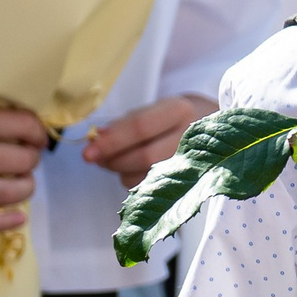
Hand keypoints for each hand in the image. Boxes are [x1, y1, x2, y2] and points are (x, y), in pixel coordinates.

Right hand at [0, 107, 44, 231]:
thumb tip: (18, 130)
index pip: (24, 126)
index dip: (38, 132)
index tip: (37, 138)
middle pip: (23, 160)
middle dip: (31, 160)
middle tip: (25, 161)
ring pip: (12, 192)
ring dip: (25, 188)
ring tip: (20, 184)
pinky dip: (6, 222)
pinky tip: (16, 217)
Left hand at [84, 94, 215, 180]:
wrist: (208, 124)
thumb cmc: (171, 117)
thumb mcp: (152, 109)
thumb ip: (124, 124)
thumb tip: (97, 137)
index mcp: (179, 111)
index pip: (140, 128)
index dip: (111, 142)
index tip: (87, 151)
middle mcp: (189, 137)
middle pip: (144, 156)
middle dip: (113, 160)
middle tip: (93, 157)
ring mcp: (190, 161)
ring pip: (145, 175)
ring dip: (119, 171)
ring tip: (114, 158)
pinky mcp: (185, 180)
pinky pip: (148, 186)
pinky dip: (131, 178)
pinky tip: (132, 167)